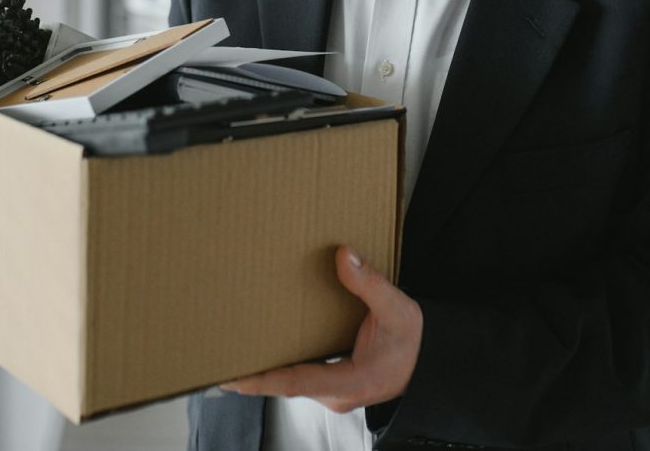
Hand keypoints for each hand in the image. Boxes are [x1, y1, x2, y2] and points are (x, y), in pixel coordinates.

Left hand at [219, 246, 421, 413]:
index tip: (232, 377)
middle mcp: (336, 393)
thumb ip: (370, 284)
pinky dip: (279, 368)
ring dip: (264, 372)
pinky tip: (265, 350)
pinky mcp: (332, 384)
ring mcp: (333, 392)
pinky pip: (299, 377)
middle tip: (218, 361)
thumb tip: (343, 256)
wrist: (431, 364)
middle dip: (253, 376)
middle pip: (285, 385)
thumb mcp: (399, 310)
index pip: (296, 382)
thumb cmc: (415, 343)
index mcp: (352, 381)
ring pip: (291, 383)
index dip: (263, 380)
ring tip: (233, 354)